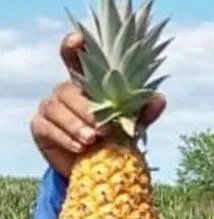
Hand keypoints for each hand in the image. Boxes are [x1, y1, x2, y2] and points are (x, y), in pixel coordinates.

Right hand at [30, 32, 165, 178]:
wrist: (98, 170)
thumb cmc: (114, 139)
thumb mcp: (131, 126)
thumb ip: (142, 112)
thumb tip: (159, 98)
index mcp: (87, 85)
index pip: (75, 58)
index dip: (73, 46)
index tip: (78, 40)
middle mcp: (66, 91)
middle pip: (67, 89)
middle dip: (84, 109)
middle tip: (102, 129)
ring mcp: (51, 108)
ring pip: (56, 109)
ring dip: (75, 125)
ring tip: (92, 140)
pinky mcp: (41, 127)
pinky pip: (49, 128)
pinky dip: (66, 138)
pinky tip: (80, 148)